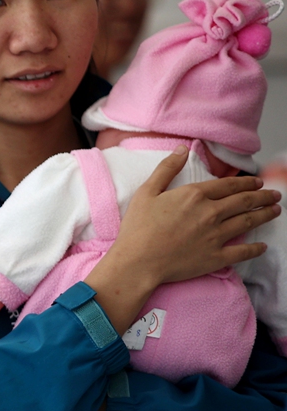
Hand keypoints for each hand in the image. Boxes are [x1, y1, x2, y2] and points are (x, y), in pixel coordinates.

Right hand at [87, 147, 280, 331]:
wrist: (138, 261)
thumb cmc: (138, 227)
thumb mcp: (146, 192)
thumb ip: (166, 169)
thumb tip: (181, 149)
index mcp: (194, 196)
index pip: (228, 185)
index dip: (245, 182)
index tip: (257, 181)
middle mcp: (210, 213)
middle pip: (243, 202)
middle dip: (263, 196)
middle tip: (274, 194)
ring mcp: (216, 236)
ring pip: (248, 222)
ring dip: (265, 215)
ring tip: (275, 210)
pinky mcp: (216, 257)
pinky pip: (242, 252)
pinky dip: (255, 248)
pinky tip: (262, 246)